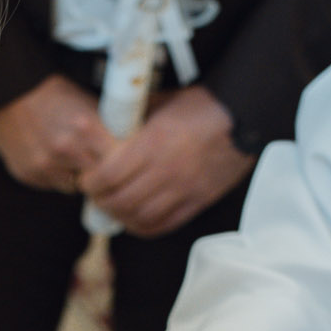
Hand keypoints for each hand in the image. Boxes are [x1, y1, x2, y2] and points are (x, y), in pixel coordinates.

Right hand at [0, 74, 113, 192]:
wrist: (9, 91)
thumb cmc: (53, 93)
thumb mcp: (86, 102)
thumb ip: (107, 128)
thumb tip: (130, 148)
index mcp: (86, 128)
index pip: (118, 162)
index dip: (119, 162)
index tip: (119, 160)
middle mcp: (66, 149)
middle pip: (97, 178)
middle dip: (97, 170)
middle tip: (93, 158)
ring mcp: (45, 165)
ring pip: (74, 186)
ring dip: (75, 176)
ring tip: (69, 156)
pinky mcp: (28, 174)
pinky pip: (52, 185)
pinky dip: (54, 176)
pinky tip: (49, 157)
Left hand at [77, 85, 254, 236]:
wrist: (244, 115)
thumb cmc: (202, 104)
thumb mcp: (162, 103)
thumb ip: (134, 119)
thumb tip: (105, 126)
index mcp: (153, 143)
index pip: (109, 175)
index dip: (91, 182)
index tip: (86, 179)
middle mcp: (166, 171)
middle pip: (120, 201)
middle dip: (101, 201)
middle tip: (95, 195)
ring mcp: (184, 190)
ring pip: (140, 218)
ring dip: (119, 216)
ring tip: (113, 208)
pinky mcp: (198, 201)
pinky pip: (165, 225)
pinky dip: (144, 227)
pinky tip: (135, 220)